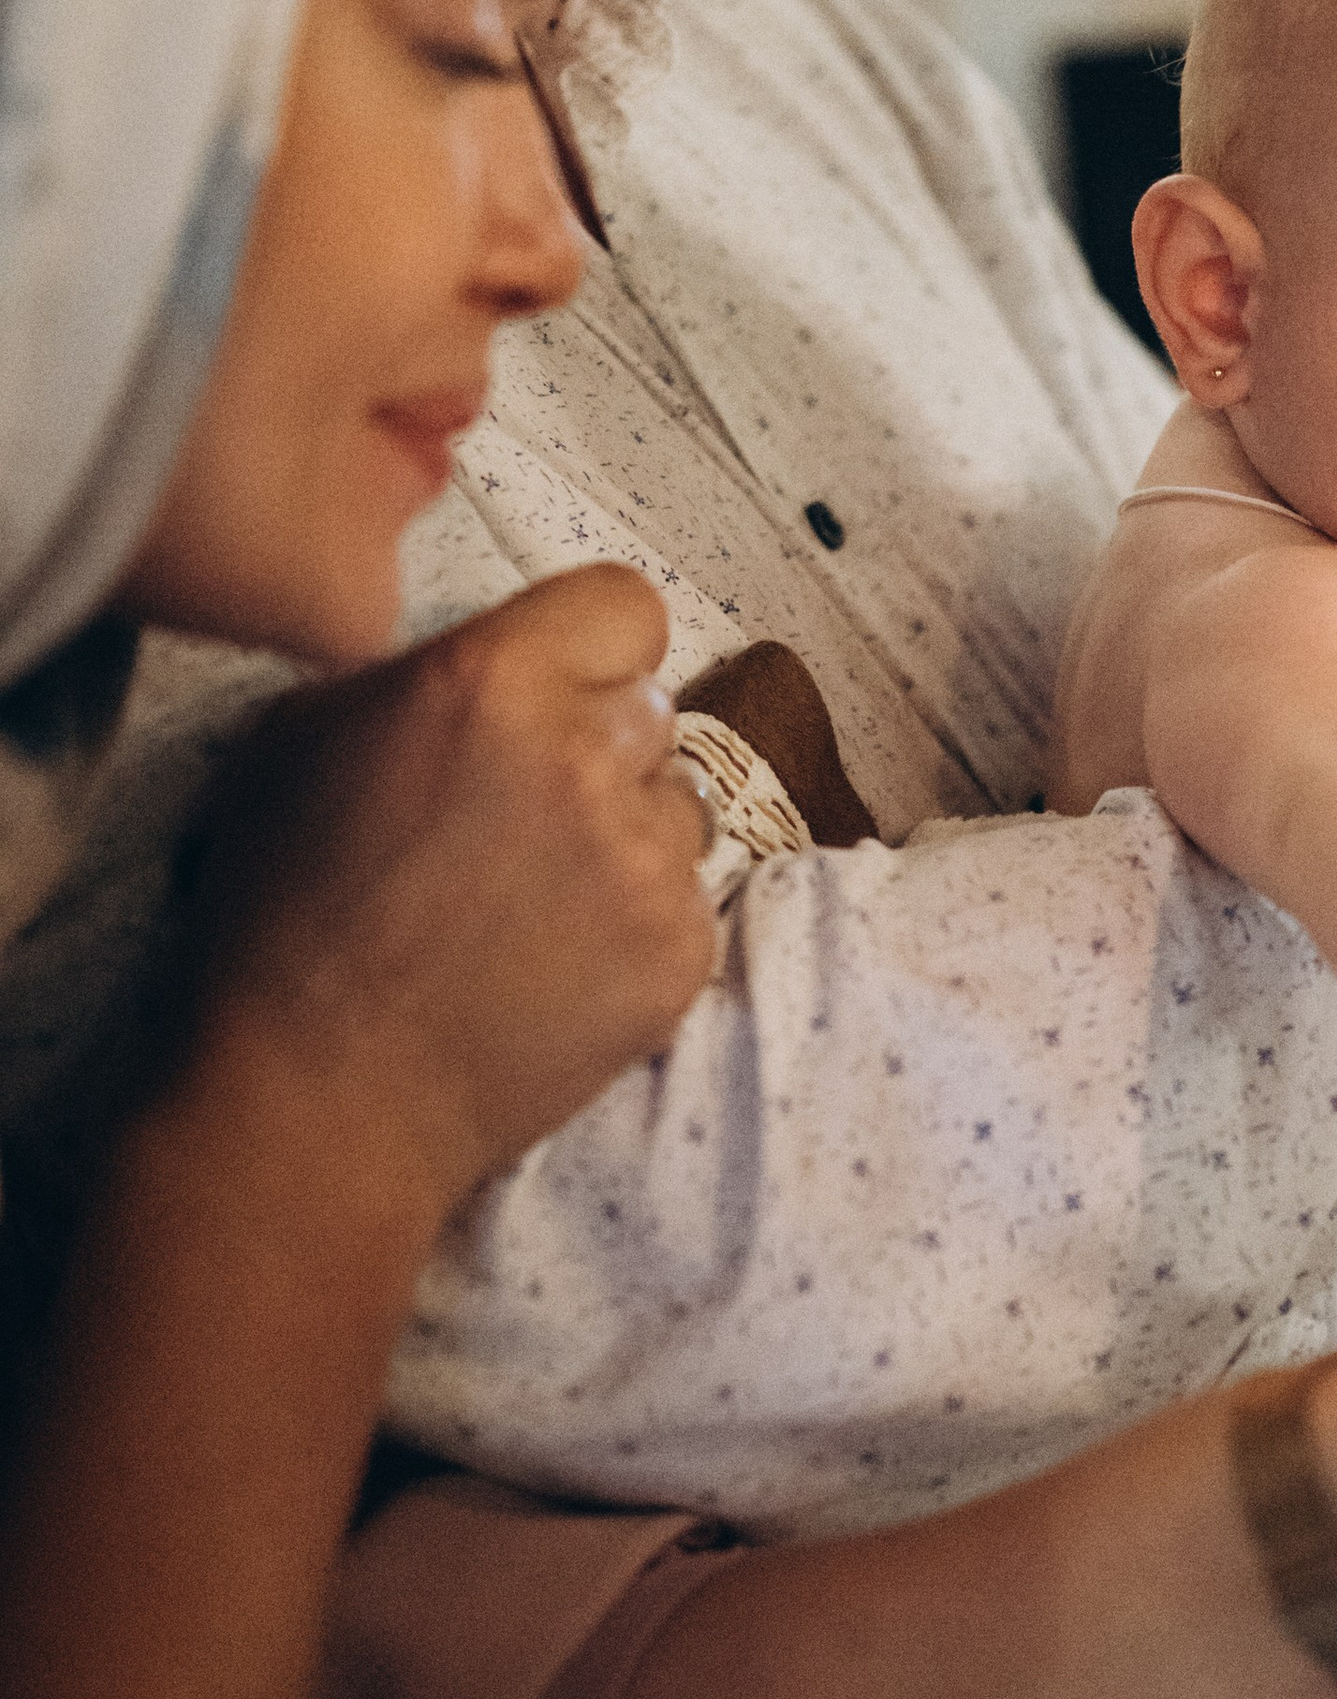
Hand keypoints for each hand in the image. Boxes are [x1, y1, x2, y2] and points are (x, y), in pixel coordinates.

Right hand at [180, 565, 715, 1210]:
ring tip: (531, 901)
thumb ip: (422, 672)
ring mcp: (647, 861)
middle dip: (600, 747)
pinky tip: (554, 961)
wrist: (325, 1092)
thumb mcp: (303, 739)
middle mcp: (586, 756)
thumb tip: (498, 660)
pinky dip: (636, 926)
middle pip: (655, 708)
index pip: (627, 606)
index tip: (557, 693)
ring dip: (625, 837)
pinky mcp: (682, 952)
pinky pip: (688, 901)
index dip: (591, 650)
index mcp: (493, 680)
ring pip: (680, 807)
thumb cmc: (285, 915)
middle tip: (524, 816)